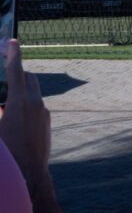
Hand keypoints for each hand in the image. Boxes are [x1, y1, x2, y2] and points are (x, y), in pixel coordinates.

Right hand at [0, 40, 50, 181]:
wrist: (29, 172)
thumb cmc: (7, 151)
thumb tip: (1, 100)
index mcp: (19, 102)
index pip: (16, 71)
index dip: (13, 54)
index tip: (13, 40)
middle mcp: (35, 103)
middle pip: (27, 78)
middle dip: (15, 72)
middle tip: (3, 73)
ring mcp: (43, 112)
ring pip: (32, 91)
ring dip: (19, 89)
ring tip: (4, 101)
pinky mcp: (46, 121)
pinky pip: (35, 104)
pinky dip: (23, 102)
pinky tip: (12, 116)